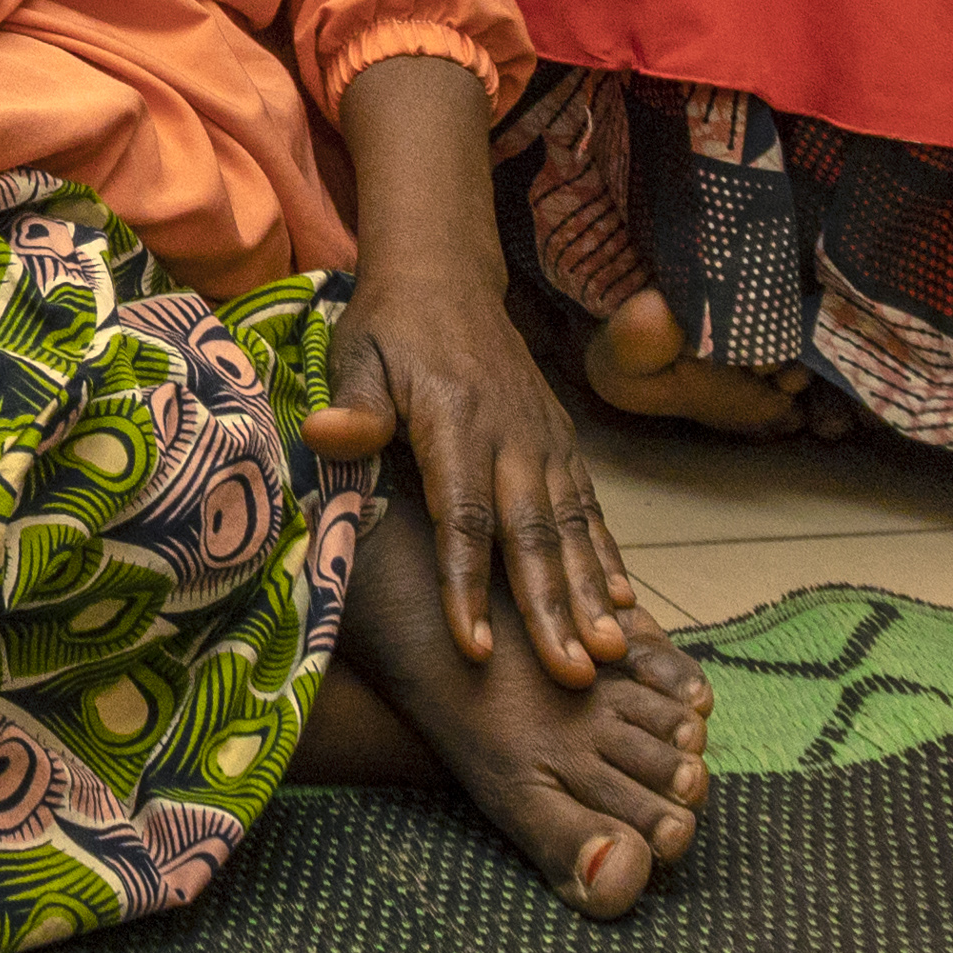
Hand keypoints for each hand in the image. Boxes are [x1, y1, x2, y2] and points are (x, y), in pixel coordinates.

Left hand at [308, 54, 655, 680]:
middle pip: (532, 536)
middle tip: (573, 674)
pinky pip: (590, 512)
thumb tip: (325, 435)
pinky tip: (627, 606)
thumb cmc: (391, 330)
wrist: (447, 278)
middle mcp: (513, 438)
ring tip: (611, 655)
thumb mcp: (359, 356)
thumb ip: (353, 404)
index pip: (463, 518)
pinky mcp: (563, 446)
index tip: (476, 649)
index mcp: (457, 423)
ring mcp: (546, 442)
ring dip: (592, 596)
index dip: (467, 585)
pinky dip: (607, 559)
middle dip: (552, 609)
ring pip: (571, 530)